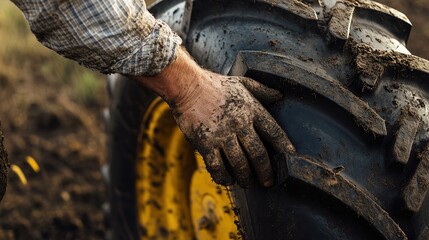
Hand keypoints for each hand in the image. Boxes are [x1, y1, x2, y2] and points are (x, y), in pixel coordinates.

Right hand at [172, 71, 293, 186]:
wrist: (188, 86)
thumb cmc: (216, 84)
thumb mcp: (242, 83)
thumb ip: (262, 90)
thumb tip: (280, 95)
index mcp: (251, 110)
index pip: (274, 131)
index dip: (284, 146)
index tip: (291, 157)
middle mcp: (239, 124)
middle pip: (258, 153)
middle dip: (266, 171)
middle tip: (268, 182)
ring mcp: (222, 135)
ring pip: (239, 164)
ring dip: (246, 177)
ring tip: (249, 184)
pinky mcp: (205, 143)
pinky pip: (217, 166)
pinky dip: (223, 176)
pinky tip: (227, 180)